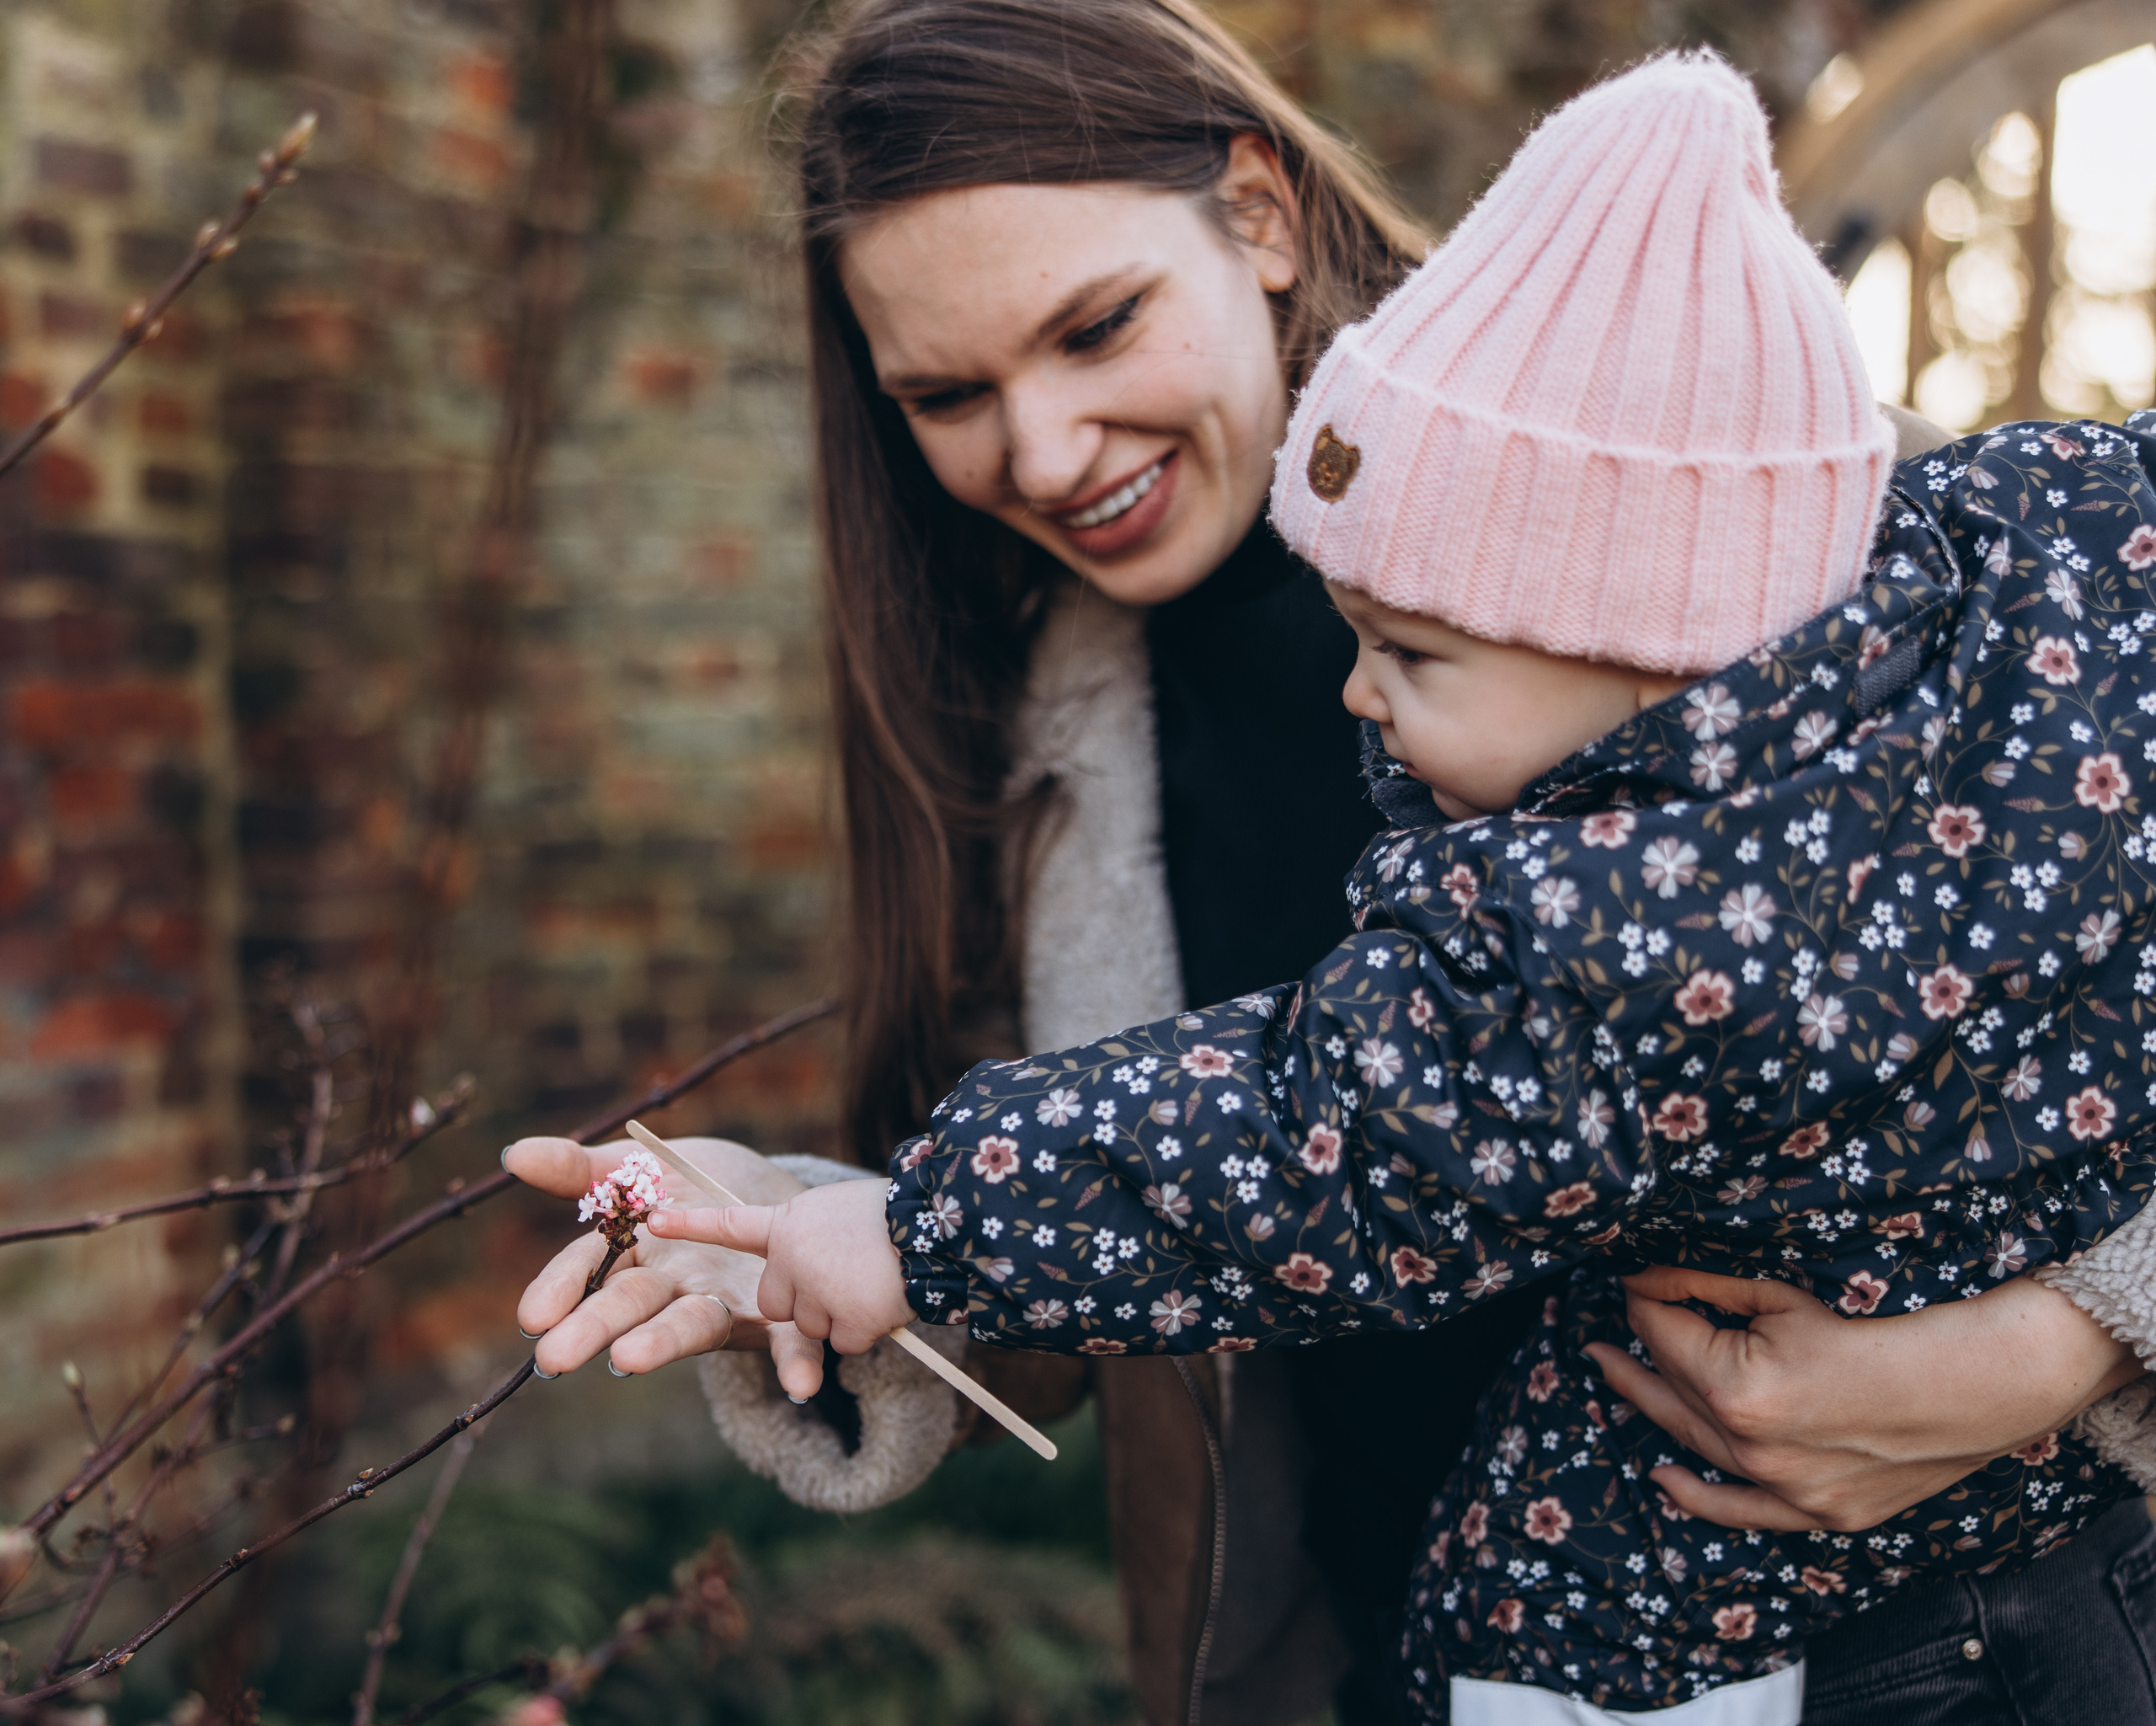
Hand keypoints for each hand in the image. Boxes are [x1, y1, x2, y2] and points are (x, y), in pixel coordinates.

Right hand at [503, 1134, 826, 1395]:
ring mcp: (724, 1305)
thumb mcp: (643, 1168)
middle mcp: (674, 1289)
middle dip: (593, 1329)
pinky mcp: (780, 1317)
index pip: (587, 1271)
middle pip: (629, 1307)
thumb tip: (513, 1153)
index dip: (560, 1291)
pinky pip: (787, 1344)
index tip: (531, 1317)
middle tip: (554, 1359)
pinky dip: (794, 1365)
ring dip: (663, 1344)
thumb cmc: (702, 1187)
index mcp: (636, 1254)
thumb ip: (582, 1168)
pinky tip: (802, 1386)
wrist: (780, 1197)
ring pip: (691, 1326)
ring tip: (627, 1360)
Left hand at [646, 1178, 913, 1395]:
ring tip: (873, 1280)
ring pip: (812, 1325)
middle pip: (777, 1302)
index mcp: (791, 1223)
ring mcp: (817, 1293)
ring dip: (841, 1312)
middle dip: (805, 1299)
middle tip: (844, 1275)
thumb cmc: (895, 1214)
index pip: (733, 1223)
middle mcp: (793, 1259)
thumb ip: (808, 1236)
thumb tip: (804, 1267)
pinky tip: (885, 1300)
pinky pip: (845, 1343)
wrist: (939, 1226)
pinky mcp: (845, 1323)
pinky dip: (867, 1330)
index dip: (693, 1225)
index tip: (654, 1222)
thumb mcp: (838, 1209)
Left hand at [1585, 1265, 2142, 1532]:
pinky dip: (1697, 1497)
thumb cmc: (1879, 1329)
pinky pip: (1740, 1513)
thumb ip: (1705, 1290)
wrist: (1969, 1386)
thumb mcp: (1783, 1297)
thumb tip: (1644, 1279)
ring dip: (1652, 1408)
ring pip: (1695, 1444)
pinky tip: (1661, 1479)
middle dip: (1637, 1353)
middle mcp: (1753, 1447)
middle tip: (1598, 1336)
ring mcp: (1784, 1488)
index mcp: (1739, 1388)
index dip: (1645, 1303)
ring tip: (1615, 1378)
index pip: (1664, 1337)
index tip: (1633, 1283)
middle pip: (1673, 1388)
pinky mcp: (1816, 1512)